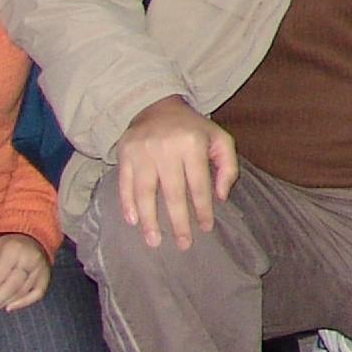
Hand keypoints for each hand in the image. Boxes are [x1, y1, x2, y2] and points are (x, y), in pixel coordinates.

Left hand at [0, 233, 54, 318]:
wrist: (30, 238)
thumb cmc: (4, 247)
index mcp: (13, 250)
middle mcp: (30, 259)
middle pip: (10, 287)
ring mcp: (40, 269)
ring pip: (21, 292)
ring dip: (2, 304)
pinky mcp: (46, 276)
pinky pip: (37, 293)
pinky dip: (23, 303)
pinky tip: (9, 307)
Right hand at [114, 97, 235, 249]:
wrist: (156, 106)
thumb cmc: (192, 129)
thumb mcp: (219, 138)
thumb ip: (227, 166)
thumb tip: (221, 196)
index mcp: (193, 143)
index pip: (199, 183)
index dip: (202, 208)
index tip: (205, 228)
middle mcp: (167, 148)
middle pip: (172, 192)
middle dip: (178, 221)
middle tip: (183, 244)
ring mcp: (143, 151)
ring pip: (146, 191)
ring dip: (150, 219)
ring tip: (154, 241)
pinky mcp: (124, 154)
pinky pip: (125, 183)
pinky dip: (127, 204)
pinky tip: (133, 221)